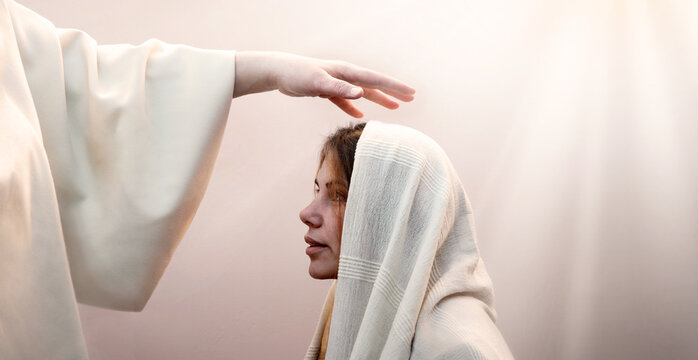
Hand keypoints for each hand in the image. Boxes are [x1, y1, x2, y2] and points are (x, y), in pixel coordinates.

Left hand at [233, 51, 414, 117]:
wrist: (279, 72)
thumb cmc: (297, 75)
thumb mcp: (318, 83)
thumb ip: (340, 89)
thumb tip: (361, 94)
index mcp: (346, 72)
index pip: (375, 79)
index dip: (394, 87)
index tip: (411, 93)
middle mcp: (344, 75)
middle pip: (374, 84)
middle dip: (393, 91)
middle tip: (411, 98)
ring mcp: (336, 82)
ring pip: (362, 92)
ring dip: (378, 99)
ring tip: (394, 107)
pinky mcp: (326, 90)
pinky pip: (345, 100)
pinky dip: (353, 106)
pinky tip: (359, 114)